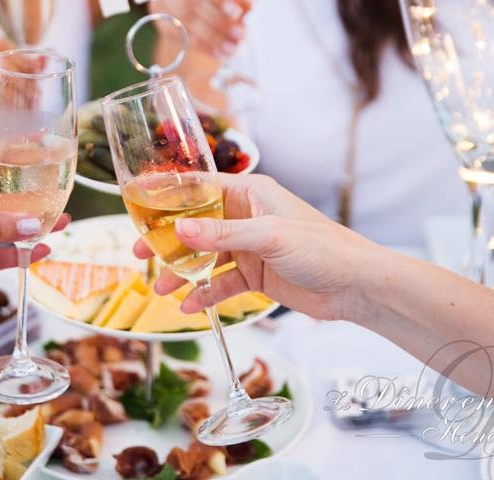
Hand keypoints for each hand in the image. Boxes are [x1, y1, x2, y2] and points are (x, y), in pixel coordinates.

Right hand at [134, 173, 380, 321]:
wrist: (355, 286)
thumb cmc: (322, 248)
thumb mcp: (268, 237)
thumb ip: (222, 235)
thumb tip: (179, 230)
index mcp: (251, 193)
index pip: (200, 187)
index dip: (168, 194)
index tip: (137, 201)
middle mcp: (246, 216)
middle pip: (196, 224)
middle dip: (167, 239)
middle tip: (138, 251)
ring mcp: (249, 246)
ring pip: (204, 255)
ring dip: (182, 271)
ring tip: (160, 288)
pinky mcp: (255, 273)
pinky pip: (221, 281)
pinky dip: (204, 292)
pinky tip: (189, 306)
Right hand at [149, 0, 250, 58]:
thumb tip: (247, 6)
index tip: (237, 11)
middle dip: (217, 20)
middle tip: (240, 34)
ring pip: (183, 18)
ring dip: (212, 38)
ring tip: (233, 47)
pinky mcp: (158, 12)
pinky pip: (179, 34)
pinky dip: (202, 46)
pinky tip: (220, 52)